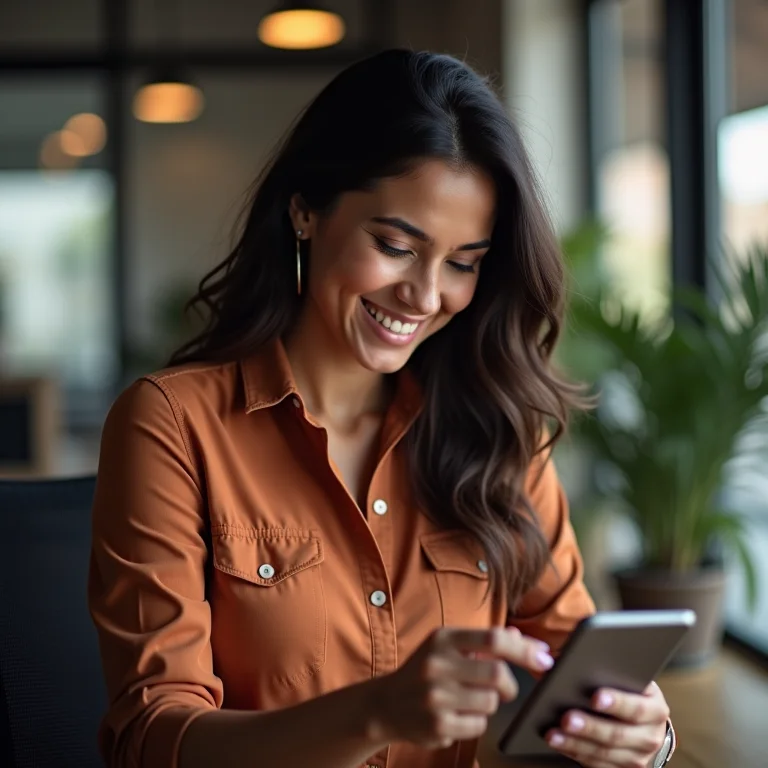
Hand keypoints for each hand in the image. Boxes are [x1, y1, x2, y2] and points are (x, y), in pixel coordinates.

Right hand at [370, 626, 553, 748]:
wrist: (386, 704)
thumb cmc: (425, 670)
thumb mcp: (447, 647)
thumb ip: (483, 642)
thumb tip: (519, 636)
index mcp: (443, 638)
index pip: (493, 638)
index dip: (524, 648)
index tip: (545, 657)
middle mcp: (437, 664)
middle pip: (497, 674)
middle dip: (509, 684)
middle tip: (504, 688)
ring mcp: (436, 696)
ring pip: (490, 702)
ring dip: (490, 703)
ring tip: (470, 700)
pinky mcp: (438, 724)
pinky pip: (479, 725)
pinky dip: (476, 721)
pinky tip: (458, 715)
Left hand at [545, 680, 669, 767]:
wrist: (646, 721)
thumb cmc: (630, 690)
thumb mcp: (629, 677)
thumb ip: (610, 671)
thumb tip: (573, 662)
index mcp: (655, 708)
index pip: (637, 707)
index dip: (617, 702)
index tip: (595, 697)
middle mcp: (651, 736)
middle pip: (618, 734)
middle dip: (590, 727)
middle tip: (566, 718)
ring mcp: (639, 757)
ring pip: (605, 754)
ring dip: (576, 744)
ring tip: (554, 735)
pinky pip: (598, 765)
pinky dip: (576, 754)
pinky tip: (560, 744)